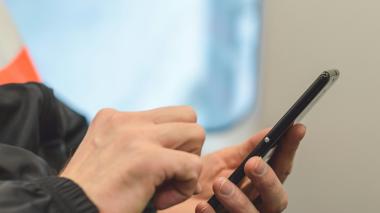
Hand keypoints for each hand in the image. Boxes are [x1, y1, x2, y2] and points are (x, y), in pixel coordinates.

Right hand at [60, 106, 205, 212]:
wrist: (66, 212)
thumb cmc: (91, 193)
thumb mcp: (108, 155)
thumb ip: (136, 142)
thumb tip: (174, 147)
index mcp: (116, 118)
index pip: (168, 115)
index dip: (172, 143)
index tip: (154, 168)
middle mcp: (127, 120)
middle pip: (188, 117)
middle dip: (187, 146)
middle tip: (168, 171)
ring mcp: (137, 137)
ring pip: (197, 133)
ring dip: (189, 163)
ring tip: (165, 184)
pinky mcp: (148, 159)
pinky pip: (193, 165)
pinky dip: (185, 186)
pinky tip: (161, 199)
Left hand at [160, 124, 305, 212]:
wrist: (176, 196)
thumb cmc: (203, 181)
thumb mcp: (225, 162)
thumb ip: (246, 150)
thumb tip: (269, 131)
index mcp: (260, 187)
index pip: (281, 168)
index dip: (290, 149)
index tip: (295, 128)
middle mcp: (257, 205)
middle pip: (277, 199)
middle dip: (267, 181)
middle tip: (252, 163)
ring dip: (238, 199)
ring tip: (220, 183)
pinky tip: (203, 205)